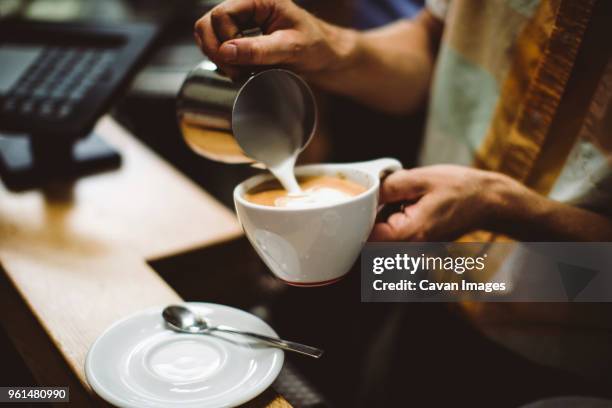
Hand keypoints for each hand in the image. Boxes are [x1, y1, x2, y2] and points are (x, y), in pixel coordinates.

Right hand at [194, 0, 347, 77]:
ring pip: (206, 33)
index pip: (222, 15)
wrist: (324, 55)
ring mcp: (240, 20)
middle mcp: (246, 6)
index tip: (241, 65)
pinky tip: (237, 70)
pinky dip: (220, 59)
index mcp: (259, 0)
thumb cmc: (315, 46)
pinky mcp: (238, 35)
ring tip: (238, 73)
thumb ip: (260, 49)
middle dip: (215, 51)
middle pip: (207, 23)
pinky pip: (215, 44)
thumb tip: (226, 51)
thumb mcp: (291, 48)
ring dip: (215, 56)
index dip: (225, 42)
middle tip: (236, 72)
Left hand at [370, 165, 517, 241]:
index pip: (367, 238)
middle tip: (384, 195)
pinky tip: (407, 205)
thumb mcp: (420, 179)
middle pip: (371, 239)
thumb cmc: (460, 188)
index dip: (359, 218)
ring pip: (382, 237)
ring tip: (402, 199)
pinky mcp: (416, 244)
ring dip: (383, 217)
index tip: (362, 201)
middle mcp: (411, 248)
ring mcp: (414, 249)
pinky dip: (393, 219)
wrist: (488, 201)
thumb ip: (388, 187)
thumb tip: (365, 193)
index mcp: (410, 234)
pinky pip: (394, 235)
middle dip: (370, 216)